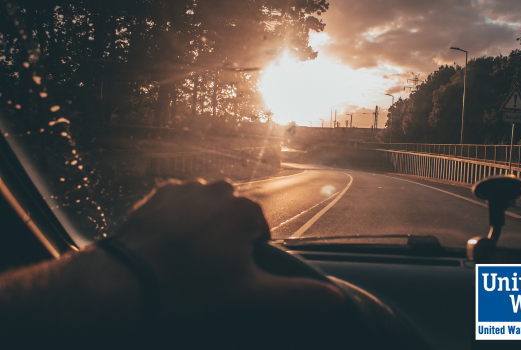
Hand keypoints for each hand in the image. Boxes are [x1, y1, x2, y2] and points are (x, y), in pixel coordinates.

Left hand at [116, 179, 343, 317]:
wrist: (131, 277)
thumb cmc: (192, 285)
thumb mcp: (249, 293)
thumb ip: (296, 294)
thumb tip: (339, 300)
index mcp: (246, 209)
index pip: (257, 232)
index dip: (244, 256)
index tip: (224, 272)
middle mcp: (221, 188)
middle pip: (233, 218)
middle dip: (225, 238)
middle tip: (204, 266)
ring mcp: (190, 186)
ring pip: (208, 209)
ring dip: (203, 226)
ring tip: (185, 255)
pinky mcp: (163, 190)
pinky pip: (182, 203)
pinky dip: (179, 218)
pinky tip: (169, 241)